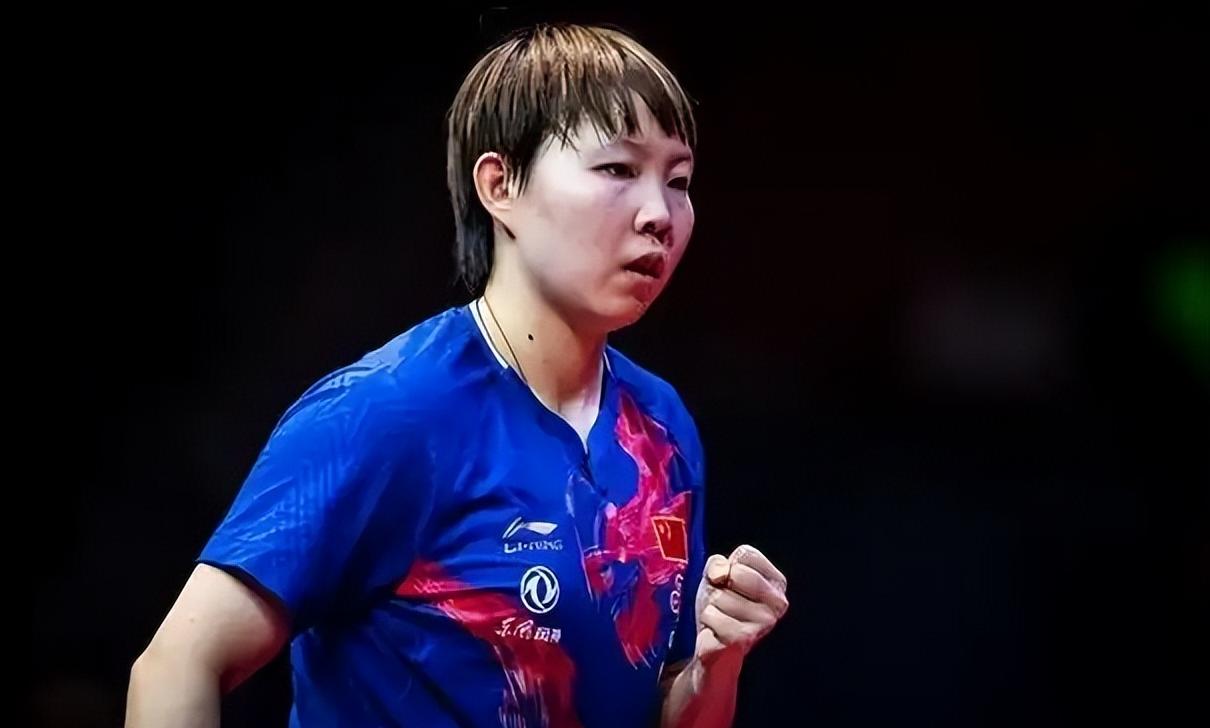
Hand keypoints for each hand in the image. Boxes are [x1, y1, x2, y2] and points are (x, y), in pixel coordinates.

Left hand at [693, 545, 787, 667]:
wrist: (714, 646)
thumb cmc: (721, 607)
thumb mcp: (718, 576)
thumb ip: (718, 563)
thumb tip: (720, 574)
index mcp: (777, 583)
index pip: (747, 554)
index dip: (728, 565)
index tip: (727, 581)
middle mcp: (778, 603)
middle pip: (735, 574)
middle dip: (719, 586)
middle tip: (722, 601)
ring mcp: (763, 623)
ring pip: (719, 596)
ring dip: (711, 606)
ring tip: (720, 617)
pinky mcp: (743, 639)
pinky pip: (711, 615)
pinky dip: (707, 620)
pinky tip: (716, 630)